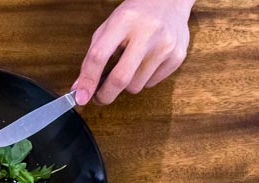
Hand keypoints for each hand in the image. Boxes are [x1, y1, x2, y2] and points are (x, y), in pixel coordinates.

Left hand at [74, 0, 193, 104]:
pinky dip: (143, 80)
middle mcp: (148, 32)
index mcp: (124, 20)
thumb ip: (92, 57)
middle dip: (105, 95)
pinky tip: (145, 63)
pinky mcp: (177, 56)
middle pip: (121, 78)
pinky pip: (151, 84)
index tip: (81, 97)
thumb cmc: (134, 16)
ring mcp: (165, 45)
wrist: (170, 0)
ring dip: (126, 84)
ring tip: (128, 66)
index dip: (88, 80)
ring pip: (135, 86)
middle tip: (99, 97)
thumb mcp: (109, 27)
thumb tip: (80, 89)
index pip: (99, 56)